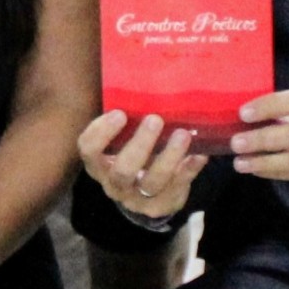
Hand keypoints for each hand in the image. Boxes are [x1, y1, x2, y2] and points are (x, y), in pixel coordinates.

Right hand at [75, 110, 205, 226]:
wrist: (146, 193)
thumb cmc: (134, 153)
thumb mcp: (124, 139)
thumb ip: (129, 120)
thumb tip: (146, 82)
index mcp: (99, 165)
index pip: (88, 151)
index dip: (100, 133)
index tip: (119, 113)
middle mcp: (114, 185)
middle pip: (122, 171)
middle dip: (139, 146)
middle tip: (155, 119)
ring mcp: (138, 199)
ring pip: (151, 183)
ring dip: (168, 158)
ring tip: (183, 134)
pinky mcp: (162, 206)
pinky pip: (177, 190)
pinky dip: (189, 170)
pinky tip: (199, 154)